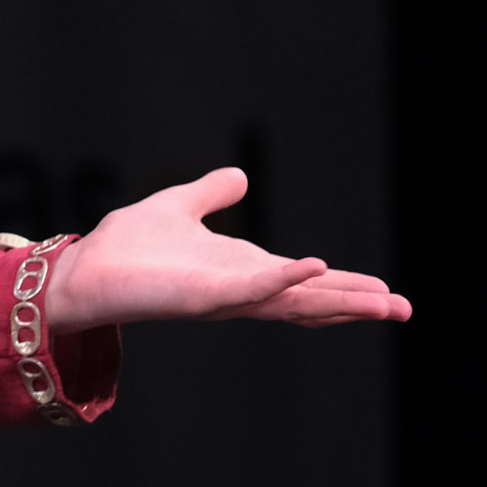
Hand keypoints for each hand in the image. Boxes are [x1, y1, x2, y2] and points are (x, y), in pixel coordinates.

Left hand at [42, 168, 411, 332]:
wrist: (82, 270)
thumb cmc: (125, 248)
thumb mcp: (179, 207)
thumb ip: (211, 194)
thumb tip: (241, 176)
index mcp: (241, 269)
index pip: (304, 282)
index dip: (343, 285)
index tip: (387, 292)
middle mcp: (239, 289)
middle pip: (309, 300)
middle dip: (356, 303)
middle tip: (404, 309)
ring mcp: (223, 297)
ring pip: (291, 302)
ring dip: (336, 301)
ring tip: (383, 304)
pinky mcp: (200, 298)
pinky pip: (247, 290)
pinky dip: (280, 281)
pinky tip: (311, 269)